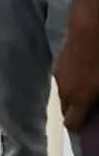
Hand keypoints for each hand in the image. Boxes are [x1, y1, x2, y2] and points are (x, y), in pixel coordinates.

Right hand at [57, 0, 98, 130]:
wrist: (90, 25)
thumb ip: (97, 101)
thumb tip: (95, 106)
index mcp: (78, 98)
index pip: (72, 124)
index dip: (81, 129)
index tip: (91, 128)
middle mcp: (64, 89)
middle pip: (66, 110)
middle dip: (78, 113)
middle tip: (92, 109)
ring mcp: (60, 73)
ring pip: (64, 93)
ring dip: (75, 96)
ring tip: (91, 90)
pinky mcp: (59, 60)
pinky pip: (64, 79)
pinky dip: (73, 82)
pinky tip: (86, 74)